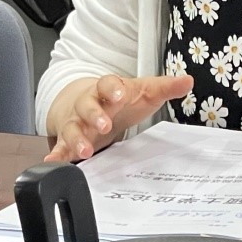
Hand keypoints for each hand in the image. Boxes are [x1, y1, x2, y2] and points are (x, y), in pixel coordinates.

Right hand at [45, 74, 191, 161]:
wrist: (87, 99)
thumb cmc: (118, 96)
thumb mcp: (143, 90)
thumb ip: (165, 87)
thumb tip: (188, 81)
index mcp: (108, 89)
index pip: (107, 84)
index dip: (112, 88)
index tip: (119, 94)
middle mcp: (89, 104)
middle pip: (88, 106)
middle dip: (95, 115)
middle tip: (104, 125)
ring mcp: (77, 122)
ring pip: (73, 128)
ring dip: (77, 139)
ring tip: (85, 151)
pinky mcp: (68, 139)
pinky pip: (60, 146)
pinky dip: (57, 154)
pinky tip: (53, 161)